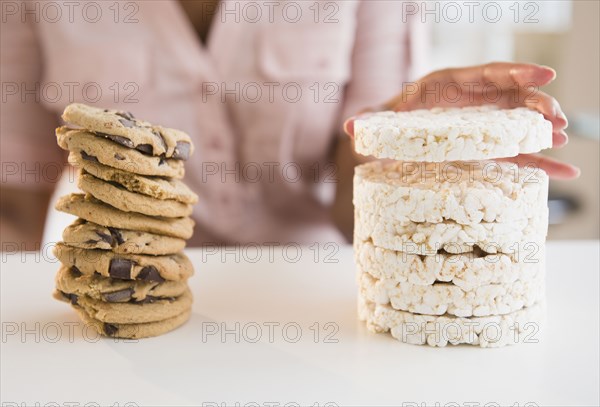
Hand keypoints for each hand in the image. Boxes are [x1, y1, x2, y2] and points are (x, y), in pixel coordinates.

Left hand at [344, 62, 579, 178]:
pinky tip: (564, 170)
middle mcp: (473, 102)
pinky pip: (519, 153)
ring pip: (520, 124)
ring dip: (543, 130)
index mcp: (451, 86)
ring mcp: (484, 125)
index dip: (516, 71)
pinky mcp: (488, 148)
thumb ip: (372, 120)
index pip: (487, 74)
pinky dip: (541, 161)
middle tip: (556, 116)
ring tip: (561, 139)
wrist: (394, 137)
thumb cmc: (393, 120)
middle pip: (512, 97)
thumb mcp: (384, 119)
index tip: (544, 73)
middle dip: (536, 104)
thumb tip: (351, 127)